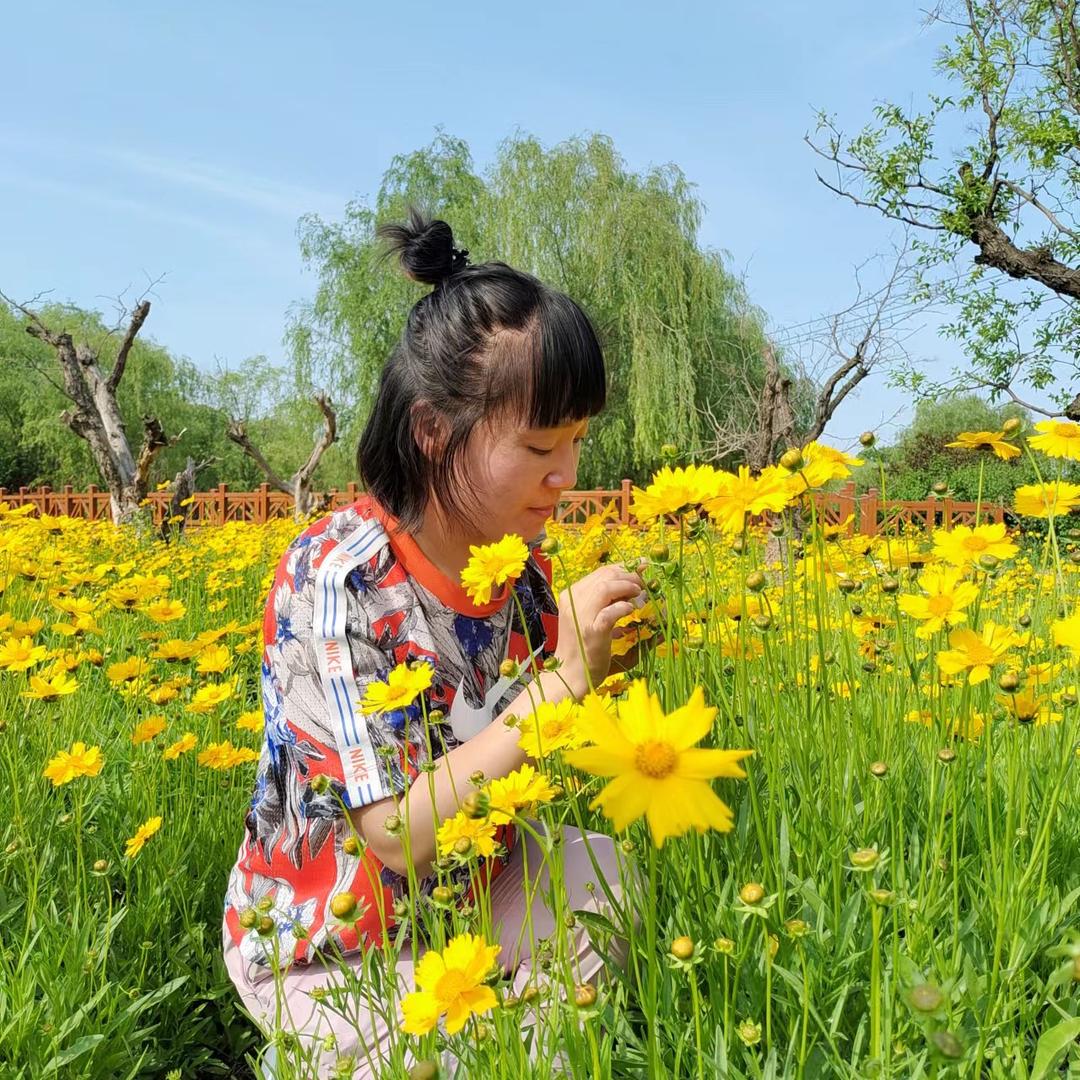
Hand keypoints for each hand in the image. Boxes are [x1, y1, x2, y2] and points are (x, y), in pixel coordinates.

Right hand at [554, 563, 646, 691]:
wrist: (570, 675)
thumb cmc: (583, 649)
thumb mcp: (590, 620)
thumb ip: (606, 604)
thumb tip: (635, 590)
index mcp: (571, 595)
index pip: (600, 572)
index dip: (623, 567)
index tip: (642, 566)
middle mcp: (572, 601)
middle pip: (604, 575)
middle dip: (629, 575)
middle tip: (645, 582)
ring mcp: (580, 616)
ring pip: (605, 587)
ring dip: (627, 586)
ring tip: (639, 593)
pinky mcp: (591, 631)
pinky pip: (610, 611)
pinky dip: (623, 607)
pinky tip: (631, 610)